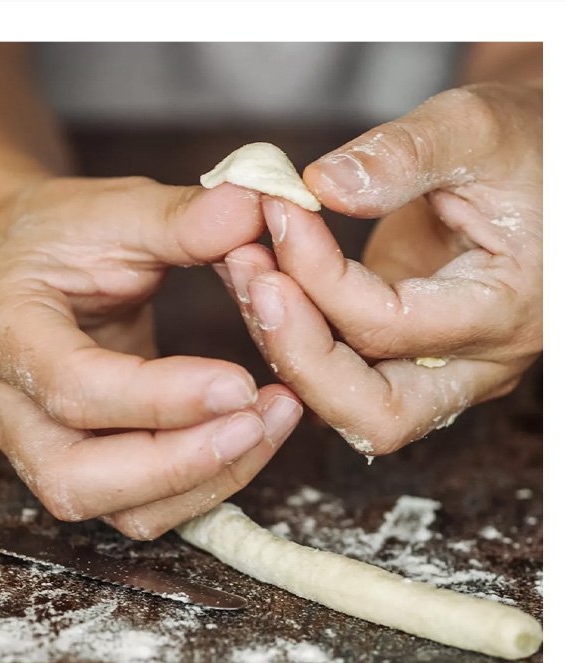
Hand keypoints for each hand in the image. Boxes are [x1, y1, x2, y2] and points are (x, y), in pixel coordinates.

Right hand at [0, 177, 301, 536]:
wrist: (32, 271)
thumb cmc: (64, 240)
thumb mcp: (113, 210)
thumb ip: (180, 216)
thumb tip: (255, 206)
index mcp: (8, 333)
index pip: (72, 387)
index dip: (159, 397)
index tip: (240, 382)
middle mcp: (13, 413)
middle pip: (81, 481)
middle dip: (181, 463)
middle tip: (259, 417)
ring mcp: (46, 453)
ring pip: (122, 512)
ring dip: (207, 480)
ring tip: (273, 421)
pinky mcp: (92, 473)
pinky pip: (150, 509)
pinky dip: (209, 484)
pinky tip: (255, 435)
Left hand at [219, 83, 540, 455]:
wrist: (536, 170)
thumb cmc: (523, 147)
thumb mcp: (475, 128)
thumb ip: (404, 155)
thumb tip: (322, 187)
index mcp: (506, 311)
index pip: (392, 327)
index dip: (320, 277)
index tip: (278, 212)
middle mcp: (477, 364)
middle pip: (376, 415)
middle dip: (298, 355)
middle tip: (251, 279)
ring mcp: (440, 370)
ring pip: (350, 408)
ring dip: (288, 350)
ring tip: (245, 270)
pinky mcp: (408, 359)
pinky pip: (343, 377)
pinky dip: (297, 338)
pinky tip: (262, 281)